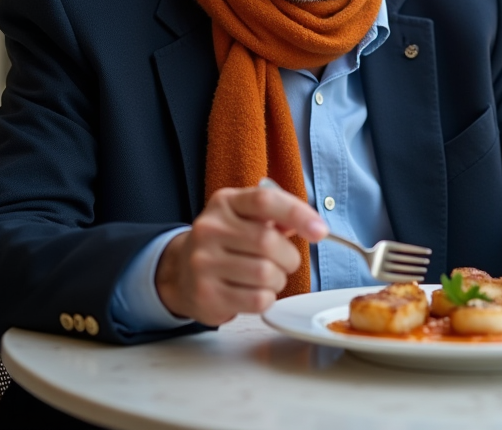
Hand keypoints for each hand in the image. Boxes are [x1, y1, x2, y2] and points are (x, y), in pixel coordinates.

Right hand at [155, 186, 327, 325]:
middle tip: (285, 261)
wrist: (181, 272)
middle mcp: (209, 229)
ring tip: (268, 277)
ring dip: (279, 279)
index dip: (298, 214)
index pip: (265, 200)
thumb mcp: (245, 217)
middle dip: (289, 257)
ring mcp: (203, 263)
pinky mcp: (206, 295)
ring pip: (266, 274)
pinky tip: (254, 291)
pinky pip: (258, 300)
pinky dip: (267, 298)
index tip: (320, 231)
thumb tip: (312, 225)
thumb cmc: (226, 242)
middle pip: (269, 242)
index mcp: (224, 203)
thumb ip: (277, 215)